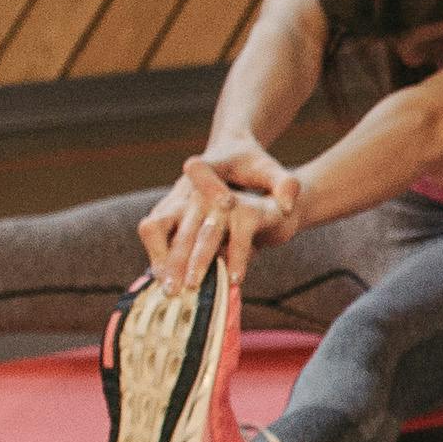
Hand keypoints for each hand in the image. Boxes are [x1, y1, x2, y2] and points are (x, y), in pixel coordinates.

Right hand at [137, 145, 299, 281]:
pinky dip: (161, 259)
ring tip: (171, 289)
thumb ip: (284, 185)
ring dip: (162, 259)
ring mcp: (171, 201)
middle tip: (189, 281)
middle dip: (179, 249)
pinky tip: (170, 283)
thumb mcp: (271, 170)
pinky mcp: (166, 215)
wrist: (228, 153)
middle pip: (170, 213)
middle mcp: (183, 184)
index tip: (228, 202)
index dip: (211, 185)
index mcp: (208, 165)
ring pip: (154, 229)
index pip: (200, 170)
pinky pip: (155, 238)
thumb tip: (288, 208)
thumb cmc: (250, 164)